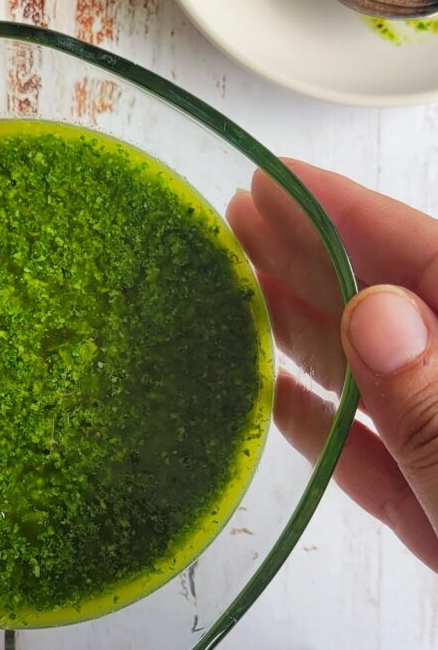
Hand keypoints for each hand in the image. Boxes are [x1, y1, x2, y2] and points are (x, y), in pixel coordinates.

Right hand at [229, 160, 437, 569]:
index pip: (436, 267)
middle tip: (234, 224)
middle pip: (399, 315)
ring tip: (233, 297)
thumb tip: (377, 307)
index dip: (354, 218)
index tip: (280, 184)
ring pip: (380, 387)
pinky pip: (378, 465)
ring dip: (307, 342)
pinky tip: (270, 402)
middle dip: (317, 266)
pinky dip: (327, 435)